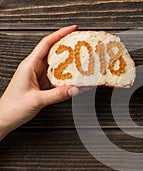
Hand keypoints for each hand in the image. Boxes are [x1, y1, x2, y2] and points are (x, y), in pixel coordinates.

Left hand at [0, 25, 78, 139]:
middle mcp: (35, 68)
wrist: (5, 118)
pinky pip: (59, 77)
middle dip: (69, 47)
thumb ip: (57, 95)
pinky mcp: (44, 84)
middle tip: (82, 45)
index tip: (72, 29)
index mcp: (29, 65)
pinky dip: (68, 77)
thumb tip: (75, 89)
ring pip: (58, 65)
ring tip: (83, 62)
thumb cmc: (13, 107)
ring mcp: (40, 76)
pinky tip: (76, 79)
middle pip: (55, 52)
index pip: (46, 44)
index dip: (60, 34)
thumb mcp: (37, 100)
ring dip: (70, 64)